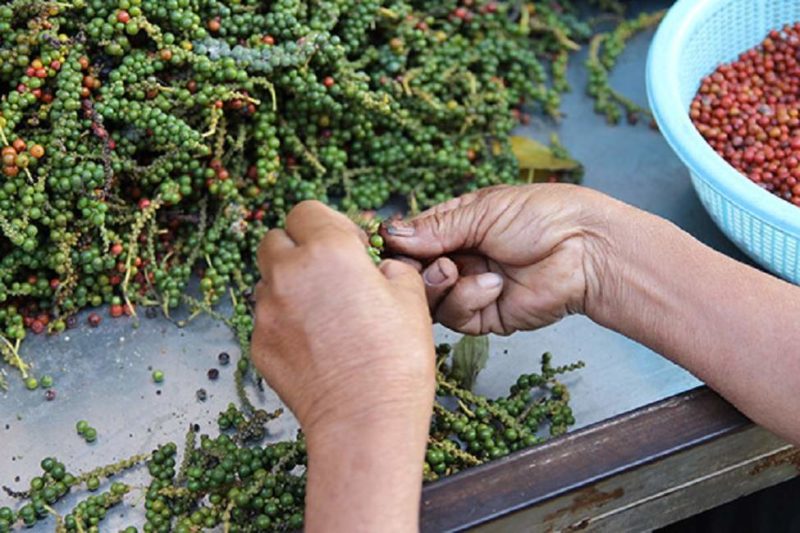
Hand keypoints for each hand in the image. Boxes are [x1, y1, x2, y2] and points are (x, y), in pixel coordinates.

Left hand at [252, 200, 434, 436]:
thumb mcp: (411, 298)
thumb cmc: (395, 359)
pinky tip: (315, 344)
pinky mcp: (258, 344)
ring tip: (323, 313)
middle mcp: (288, 273)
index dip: (329, 224)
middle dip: (299, 248)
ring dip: (289, 284)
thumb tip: (378, 268)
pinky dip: (285, 322)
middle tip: (330, 273)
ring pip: (267, 279)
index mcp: (328, 250)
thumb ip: (391, 268)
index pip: (307, 210)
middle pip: (275, 239)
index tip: (349, 246)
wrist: (364, 420)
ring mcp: (266, 311)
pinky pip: (266, 318)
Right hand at [383, 184, 617, 334]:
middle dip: (417, 271)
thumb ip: (434, 228)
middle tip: (435, 262)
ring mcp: (471, 288)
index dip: (397, 247)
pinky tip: (492, 286)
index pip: (411, 240)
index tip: (385, 249)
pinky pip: (456, 318)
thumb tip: (389, 233)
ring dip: (440, 286)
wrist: (585, 250)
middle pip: (414, 275)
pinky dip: (467, 300)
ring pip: (429, 300)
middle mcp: (459, 258)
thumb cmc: (541, 217)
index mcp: (456, 227)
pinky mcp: (486, 317)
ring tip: (458, 270)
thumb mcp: (481, 211)